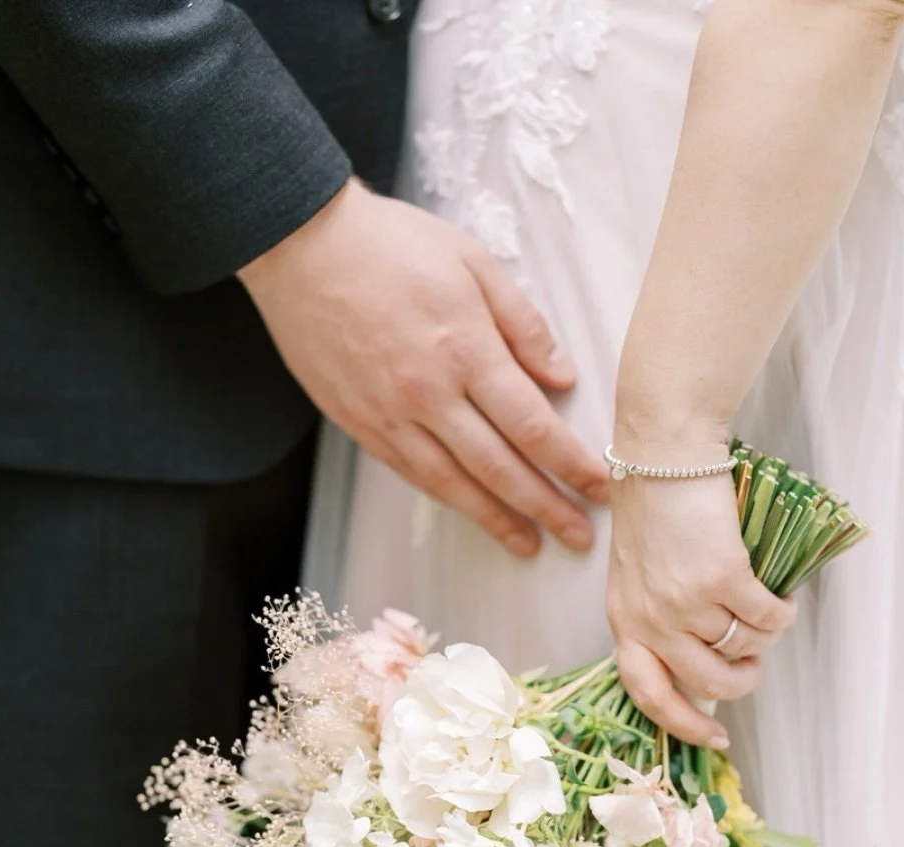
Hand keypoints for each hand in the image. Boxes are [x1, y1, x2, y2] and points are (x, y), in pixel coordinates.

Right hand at [238, 179, 608, 557]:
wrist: (302, 249)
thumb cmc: (390, 246)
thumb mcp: (473, 262)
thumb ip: (523, 324)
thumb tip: (562, 378)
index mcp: (466, 350)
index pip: (532, 426)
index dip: (571, 464)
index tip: (601, 487)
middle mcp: (429, 394)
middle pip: (500, 468)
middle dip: (546, 507)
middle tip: (579, 537)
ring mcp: (390, 416)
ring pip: (454, 485)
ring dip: (498, 520)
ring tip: (530, 544)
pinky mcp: (360, 425)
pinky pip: (413, 474)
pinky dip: (448, 499)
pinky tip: (473, 512)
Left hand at [607, 435, 795, 745]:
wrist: (664, 454)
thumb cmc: (651, 507)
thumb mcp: (635, 573)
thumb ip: (654, 616)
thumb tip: (700, 657)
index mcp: (624, 620)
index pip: (648, 693)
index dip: (683, 723)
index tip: (714, 738)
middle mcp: (651, 619)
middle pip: (708, 683)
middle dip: (741, 681)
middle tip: (754, 663)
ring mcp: (685, 602)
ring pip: (743, 650)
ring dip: (765, 641)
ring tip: (767, 618)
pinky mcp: (722, 578)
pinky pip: (766, 618)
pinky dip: (781, 615)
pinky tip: (781, 601)